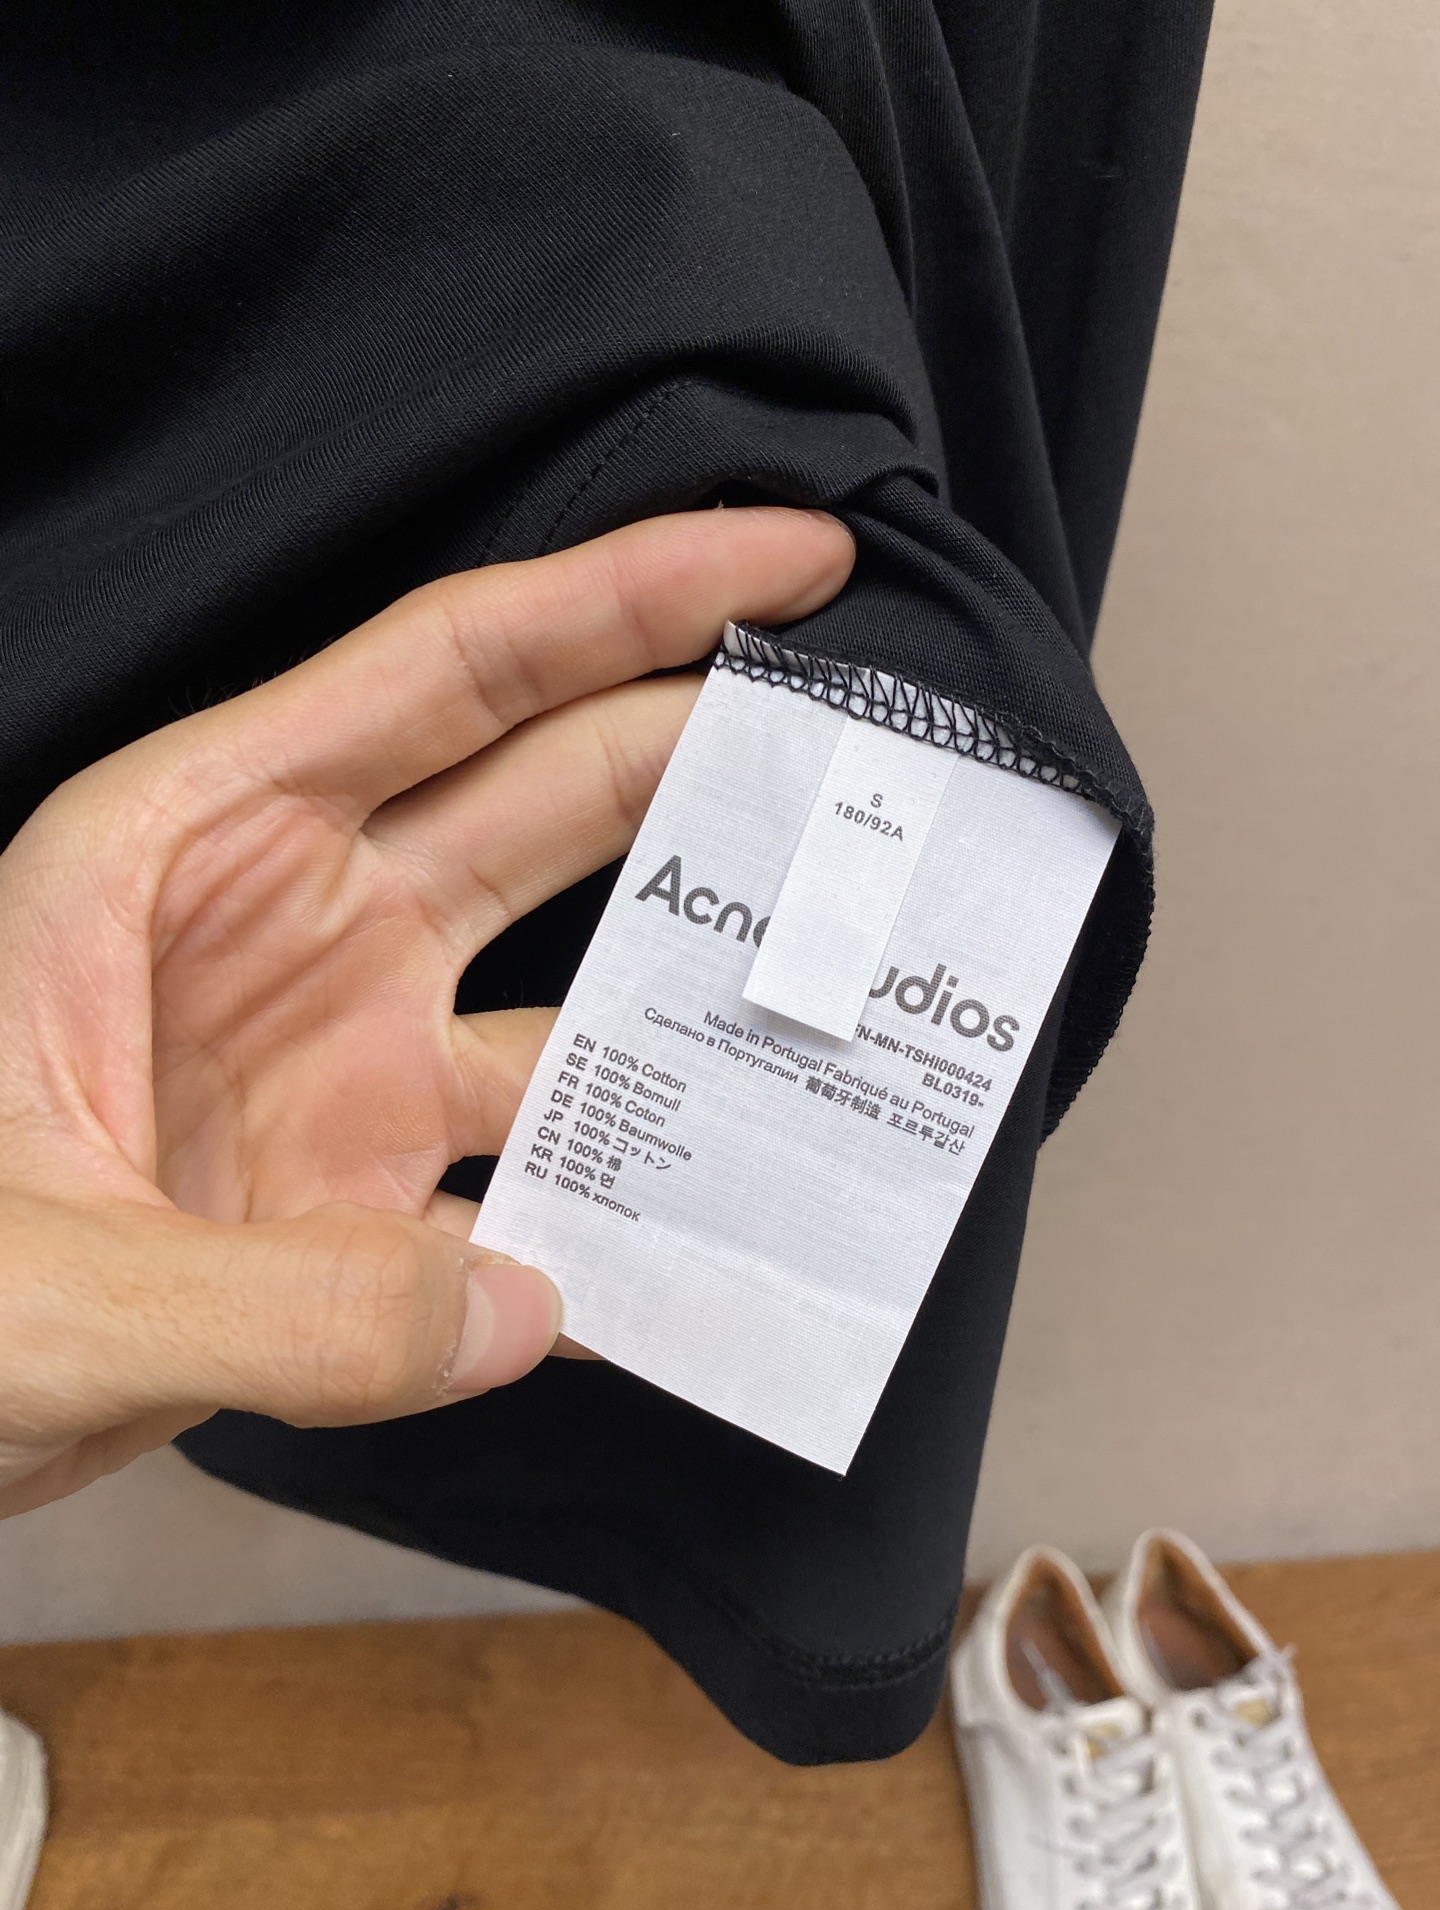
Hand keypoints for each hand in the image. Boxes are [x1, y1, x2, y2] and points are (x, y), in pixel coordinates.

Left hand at [0, 508, 854, 1516]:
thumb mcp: (46, 1284)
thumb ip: (293, 1308)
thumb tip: (544, 1312)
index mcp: (193, 846)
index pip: (449, 671)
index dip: (631, 598)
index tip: (796, 553)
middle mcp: (290, 932)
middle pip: (543, 803)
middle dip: (707, 761)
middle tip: (873, 757)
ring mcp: (336, 1072)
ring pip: (565, 1007)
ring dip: (690, 1023)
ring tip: (834, 1026)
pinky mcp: (357, 1207)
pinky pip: (524, 1192)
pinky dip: (613, 1218)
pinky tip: (705, 1248)